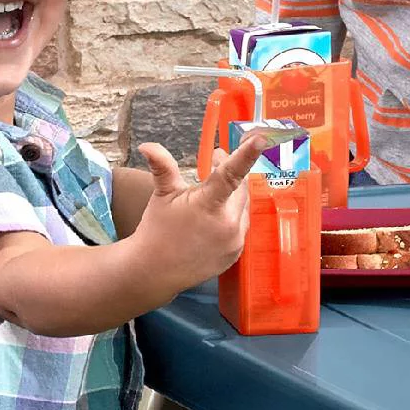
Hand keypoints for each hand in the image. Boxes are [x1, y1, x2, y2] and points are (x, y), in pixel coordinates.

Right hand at [128, 135, 268, 296]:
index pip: (231, 174)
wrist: (155, 270)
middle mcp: (227, 224)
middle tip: (214, 161)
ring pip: (243, 206)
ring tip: (211, 194)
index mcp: (208, 205)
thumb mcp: (162, 194)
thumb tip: (148, 145)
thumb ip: (162, 166)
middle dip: (229, 173)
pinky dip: (233, 216)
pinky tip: (214, 218)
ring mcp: (234, 241)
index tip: (261, 139)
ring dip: (232, 196)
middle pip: (240, 188)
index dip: (247, 155)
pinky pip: (242, 226)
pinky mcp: (236, 253)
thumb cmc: (157, 229)